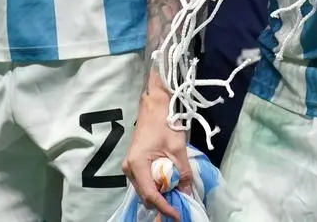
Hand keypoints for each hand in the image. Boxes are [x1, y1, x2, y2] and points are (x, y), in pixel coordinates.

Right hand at [121, 87, 190, 220]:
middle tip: (178, 207)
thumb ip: (183, 174)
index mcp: (137, 164)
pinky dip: (156, 186)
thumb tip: (187, 194)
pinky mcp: (134, 163)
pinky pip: (144, 181)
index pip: (150, 194)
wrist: (154, 105)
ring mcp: (129, 165)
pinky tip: (167, 185)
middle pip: (145, 195)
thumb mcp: (178, 150)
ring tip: (175, 197)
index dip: (164, 207)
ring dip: (159, 195)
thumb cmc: (165, 123)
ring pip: (144, 189)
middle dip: (162, 203)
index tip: (178, 215)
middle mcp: (129, 168)